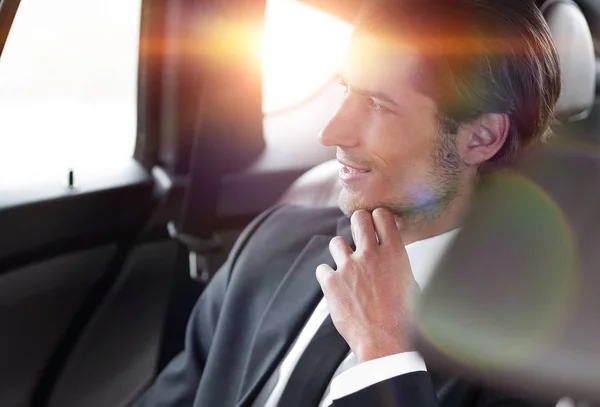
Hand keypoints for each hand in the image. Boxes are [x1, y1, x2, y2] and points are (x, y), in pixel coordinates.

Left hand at [316, 208, 416, 362]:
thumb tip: (391, 258)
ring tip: (347, 267)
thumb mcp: (411, 284)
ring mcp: (349, 267)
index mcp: (394, 253)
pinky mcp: (331, 282)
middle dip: (357, 224)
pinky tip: (336, 287)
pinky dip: (327, 276)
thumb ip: (397, 264)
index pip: (381, 215)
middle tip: (359, 235)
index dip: (377, 218)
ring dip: (340, 252)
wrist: (385, 342)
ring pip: (336, 242)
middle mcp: (371, 254)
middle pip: (358, 218)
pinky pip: (322, 268)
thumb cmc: (403, 320)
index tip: (375, 225)